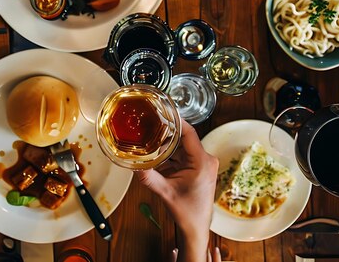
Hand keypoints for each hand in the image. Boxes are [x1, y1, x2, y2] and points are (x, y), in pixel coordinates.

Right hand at [138, 120, 218, 261]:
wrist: (196, 228)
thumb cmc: (187, 212)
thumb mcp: (164, 192)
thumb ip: (148, 177)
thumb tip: (132, 164)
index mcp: (201, 162)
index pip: (189, 133)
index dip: (176, 120)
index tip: (163, 110)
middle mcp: (206, 159)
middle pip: (183, 138)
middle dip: (166, 132)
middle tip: (149, 125)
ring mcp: (203, 164)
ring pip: (181, 147)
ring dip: (166, 145)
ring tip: (150, 139)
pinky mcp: (198, 168)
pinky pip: (182, 155)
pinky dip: (170, 155)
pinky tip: (157, 155)